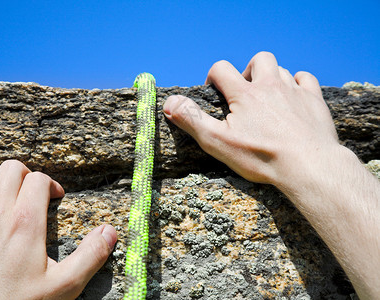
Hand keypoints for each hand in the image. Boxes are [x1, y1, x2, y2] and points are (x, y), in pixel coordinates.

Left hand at [0, 160, 116, 299]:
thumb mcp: (63, 286)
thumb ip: (90, 257)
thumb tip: (109, 232)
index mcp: (25, 222)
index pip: (39, 179)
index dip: (51, 184)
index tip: (55, 198)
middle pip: (12, 168)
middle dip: (27, 176)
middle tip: (34, 194)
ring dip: (1, 179)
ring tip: (11, 196)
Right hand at [163, 52, 379, 298]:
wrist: (308, 165)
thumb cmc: (261, 156)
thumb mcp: (218, 141)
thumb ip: (192, 120)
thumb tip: (169, 102)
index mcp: (244, 94)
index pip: (222, 69)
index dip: (213, 76)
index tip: (214, 91)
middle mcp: (270, 85)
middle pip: (259, 60)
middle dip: (249, 70)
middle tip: (245, 90)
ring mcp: (294, 91)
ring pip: (282, 69)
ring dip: (272, 77)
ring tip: (267, 97)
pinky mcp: (313, 101)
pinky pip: (305, 79)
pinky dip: (297, 83)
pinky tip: (293, 97)